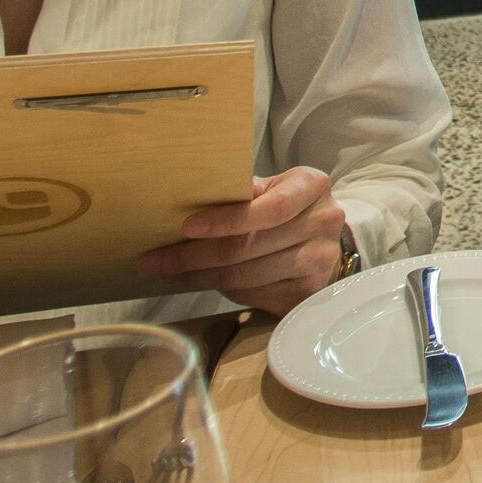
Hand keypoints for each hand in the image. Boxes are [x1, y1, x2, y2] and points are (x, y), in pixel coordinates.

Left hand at [143, 165, 353, 314]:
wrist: (325, 244)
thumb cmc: (286, 210)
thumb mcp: (271, 189)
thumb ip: (242, 192)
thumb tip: (188, 198)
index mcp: (311, 186)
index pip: (269, 207)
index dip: (226, 220)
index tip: (187, 227)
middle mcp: (322, 223)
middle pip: (249, 246)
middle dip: (195, 256)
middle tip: (156, 261)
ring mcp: (319, 262)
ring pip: (246, 276)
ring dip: (201, 277)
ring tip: (170, 274)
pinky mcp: (308, 294)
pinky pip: (254, 296)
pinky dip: (223, 291)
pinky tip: (203, 282)